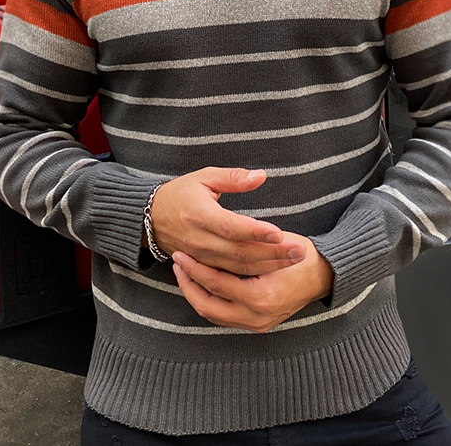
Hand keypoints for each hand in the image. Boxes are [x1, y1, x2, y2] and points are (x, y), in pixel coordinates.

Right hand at [148, 167, 305, 275]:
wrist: (150, 219)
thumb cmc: (181, 193)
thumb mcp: (204, 177)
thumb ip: (234, 177)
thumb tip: (261, 176)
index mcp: (201, 215)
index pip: (232, 227)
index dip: (255, 232)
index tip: (279, 233)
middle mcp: (201, 240)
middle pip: (240, 252)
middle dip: (272, 253)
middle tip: (299, 251)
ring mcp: (202, 257)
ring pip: (238, 267)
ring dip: (268, 265)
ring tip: (294, 260)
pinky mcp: (204, 266)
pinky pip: (231, 274)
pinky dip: (253, 274)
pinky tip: (274, 271)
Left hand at [172, 233, 333, 332]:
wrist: (324, 275)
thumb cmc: (300, 254)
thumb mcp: (274, 244)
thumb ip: (246, 246)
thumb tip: (214, 238)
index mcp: (259, 295)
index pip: (216, 283)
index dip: (195, 268)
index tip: (181, 253)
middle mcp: (256, 315)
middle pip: (207, 305)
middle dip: (188, 284)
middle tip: (177, 264)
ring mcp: (257, 323)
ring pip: (213, 315)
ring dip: (196, 294)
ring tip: (185, 273)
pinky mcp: (257, 325)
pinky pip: (224, 317)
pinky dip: (210, 301)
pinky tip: (202, 284)